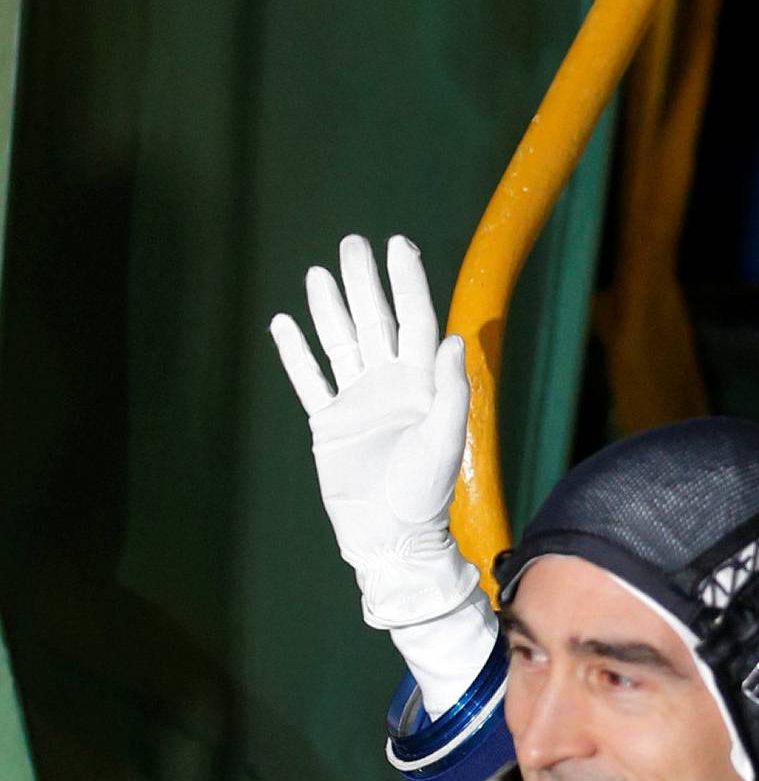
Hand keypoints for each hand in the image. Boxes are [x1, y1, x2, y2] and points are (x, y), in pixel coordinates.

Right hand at [270, 237, 476, 630]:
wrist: (390, 538)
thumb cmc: (425, 496)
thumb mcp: (444, 442)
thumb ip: (449, 391)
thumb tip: (453, 339)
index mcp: (421, 384)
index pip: (414, 320)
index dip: (407, 282)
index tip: (399, 245)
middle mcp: (388, 385)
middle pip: (373, 321)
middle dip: (363, 283)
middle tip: (352, 242)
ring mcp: (356, 402)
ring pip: (339, 343)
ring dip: (329, 308)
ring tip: (319, 273)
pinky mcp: (329, 424)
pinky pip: (309, 380)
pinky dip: (296, 353)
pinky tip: (283, 324)